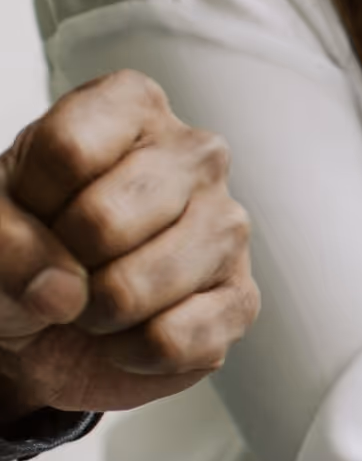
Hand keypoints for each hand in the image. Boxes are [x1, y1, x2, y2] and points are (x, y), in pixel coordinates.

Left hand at [0, 71, 255, 419]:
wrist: (43, 318)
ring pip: (139, 287)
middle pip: (104, 219)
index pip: (67, 150)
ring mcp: (228, 228)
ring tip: (96, 299)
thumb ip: (3, 243)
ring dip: (94, 314)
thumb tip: (65, 294)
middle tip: (66, 263)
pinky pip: (173, 340)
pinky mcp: (240, 299)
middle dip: (64, 263)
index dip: (27, 202)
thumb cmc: (25, 245)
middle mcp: (195, 157)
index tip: (31, 211)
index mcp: (132, 107)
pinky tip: (128, 332)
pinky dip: (129, 352)